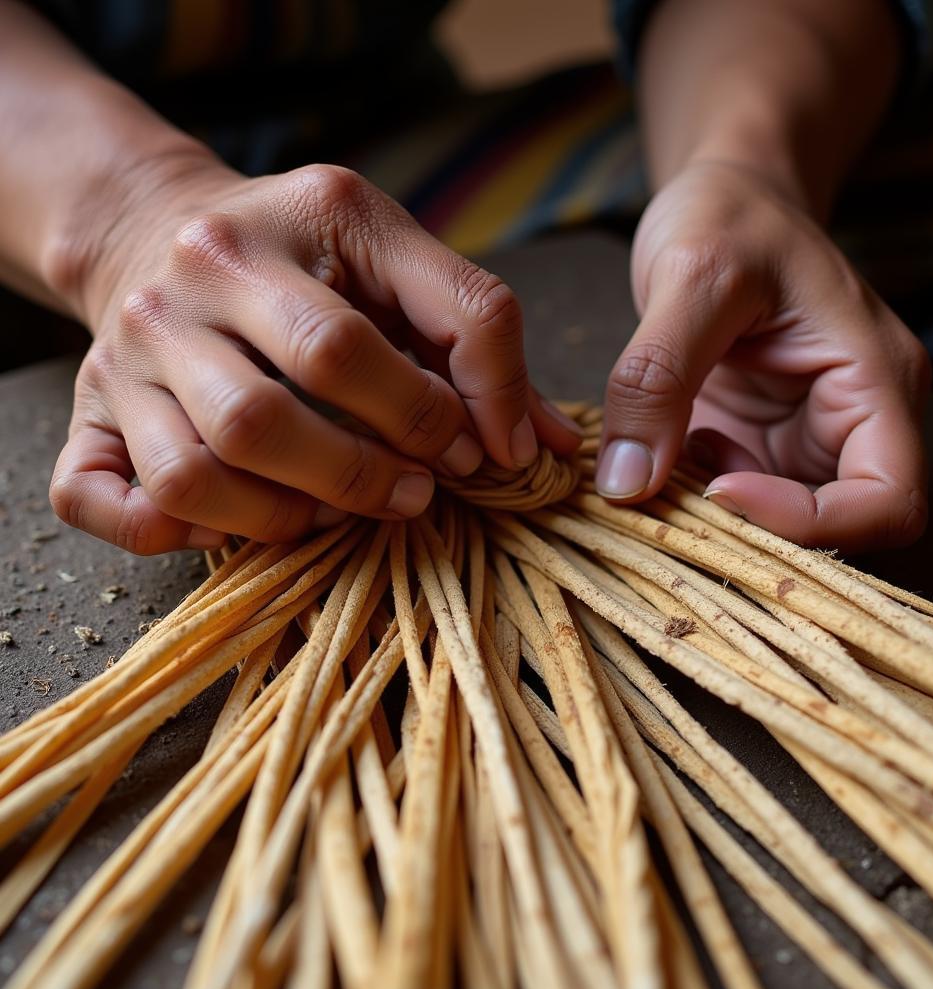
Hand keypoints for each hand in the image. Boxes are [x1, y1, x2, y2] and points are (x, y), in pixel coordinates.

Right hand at [49, 159, 580, 552]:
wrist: (158, 226)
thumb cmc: (307, 261)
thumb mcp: (397, 264)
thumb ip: (477, 339)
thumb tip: (546, 448)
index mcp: (304, 216)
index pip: (387, 334)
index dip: (458, 411)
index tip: (488, 453)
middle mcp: (203, 273)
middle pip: (283, 407)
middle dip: (368, 472)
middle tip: (418, 492)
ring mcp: (133, 345)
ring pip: (203, 466)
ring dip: (289, 514)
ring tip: (338, 514)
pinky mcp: (91, 406)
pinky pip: (110, 498)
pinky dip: (182, 533)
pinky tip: (239, 521)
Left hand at [597, 162, 929, 551]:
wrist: (726, 196)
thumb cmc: (731, 213)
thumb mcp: (692, 276)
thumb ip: (657, 376)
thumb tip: (627, 482)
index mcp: (875, 379)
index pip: (887, 499)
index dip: (809, 522)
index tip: (721, 490)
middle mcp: (854, 421)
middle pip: (835, 531)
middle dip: (752, 528)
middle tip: (672, 492)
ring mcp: (805, 438)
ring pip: (776, 526)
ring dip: (713, 519)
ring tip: (655, 465)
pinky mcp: (759, 443)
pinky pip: (734, 501)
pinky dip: (691, 496)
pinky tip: (655, 455)